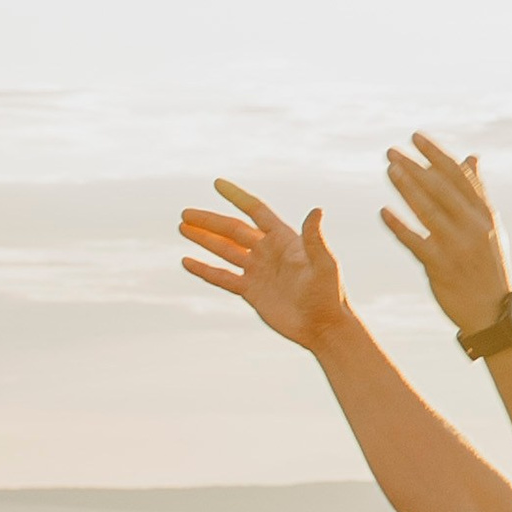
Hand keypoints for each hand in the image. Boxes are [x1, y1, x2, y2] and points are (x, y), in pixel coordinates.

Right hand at [179, 182, 349, 349]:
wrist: (323, 328)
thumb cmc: (329, 294)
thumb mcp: (323, 264)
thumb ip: (314, 239)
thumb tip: (316, 210)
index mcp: (284, 239)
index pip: (256, 211)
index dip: (237, 197)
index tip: (217, 183)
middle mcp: (268, 251)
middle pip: (232, 230)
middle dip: (209, 221)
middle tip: (185, 212)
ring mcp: (258, 271)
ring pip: (225, 250)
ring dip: (204, 239)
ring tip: (182, 227)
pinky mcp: (251, 292)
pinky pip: (223, 277)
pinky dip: (205, 269)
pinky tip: (187, 261)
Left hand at [380, 134, 511, 337]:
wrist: (494, 311)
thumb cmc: (487, 264)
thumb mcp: (490, 226)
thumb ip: (477, 192)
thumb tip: (470, 157)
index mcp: (485, 214)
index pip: (459, 176)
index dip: (436, 154)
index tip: (415, 137)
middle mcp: (474, 227)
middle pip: (441, 189)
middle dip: (415, 167)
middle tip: (391, 151)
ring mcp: (458, 247)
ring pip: (429, 211)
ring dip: (407, 188)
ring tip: (389, 169)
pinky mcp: (441, 268)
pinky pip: (416, 243)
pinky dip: (399, 226)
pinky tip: (383, 212)